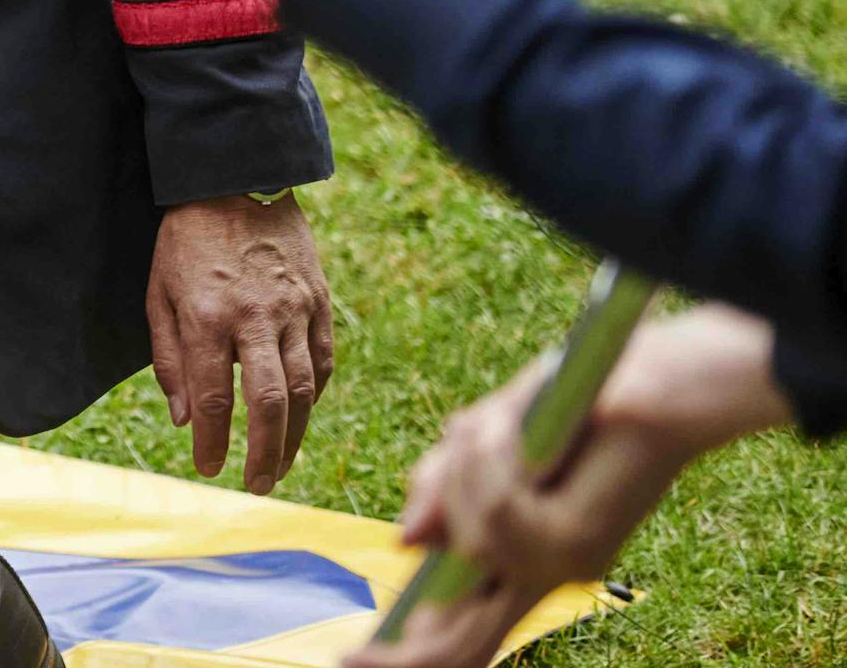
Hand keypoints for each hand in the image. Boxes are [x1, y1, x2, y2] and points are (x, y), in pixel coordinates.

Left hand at [145, 193, 333, 493]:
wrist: (236, 181)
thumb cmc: (186, 241)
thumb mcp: (157, 291)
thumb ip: (169, 357)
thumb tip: (182, 419)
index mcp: (207, 315)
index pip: (211, 396)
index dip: (212, 441)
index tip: (208, 470)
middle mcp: (254, 317)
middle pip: (267, 402)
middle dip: (262, 453)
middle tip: (254, 486)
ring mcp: (293, 309)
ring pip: (302, 389)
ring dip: (292, 437)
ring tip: (279, 468)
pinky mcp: (318, 302)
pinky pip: (322, 361)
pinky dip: (314, 396)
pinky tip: (300, 420)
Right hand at [355, 306, 791, 667]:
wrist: (667, 383)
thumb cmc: (580, 399)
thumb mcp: (488, 439)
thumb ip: (444, 487)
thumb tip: (405, 542)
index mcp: (529, 555)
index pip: (469, 627)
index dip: (416, 651)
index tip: (365, 665)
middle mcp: (546, 572)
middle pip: (466, 641)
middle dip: (407, 654)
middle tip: (357, 664)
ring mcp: (562, 562)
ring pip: (469, 537)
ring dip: (464, 466)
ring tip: (498, 422)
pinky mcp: (577, 540)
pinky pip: (496, 509)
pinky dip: (490, 457)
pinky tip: (513, 429)